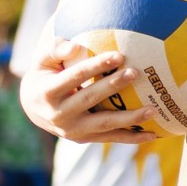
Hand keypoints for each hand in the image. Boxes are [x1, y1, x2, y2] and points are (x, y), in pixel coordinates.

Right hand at [22, 38, 153, 143]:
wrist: (33, 108)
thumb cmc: (44, 74)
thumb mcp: (42, 60)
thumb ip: (55, 49)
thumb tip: (74, 46)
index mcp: (48, 92)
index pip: (75, 76)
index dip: (96, 66)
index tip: (118, 55)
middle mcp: (59, 115)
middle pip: (91, 99)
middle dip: (114, 86)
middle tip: (136, 72)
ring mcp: (73, 130)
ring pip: (104, 124)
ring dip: (129, 118)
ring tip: (153, 109)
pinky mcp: (84, 139)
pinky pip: (111, 138)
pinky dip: (132, 137)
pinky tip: (153, 134)